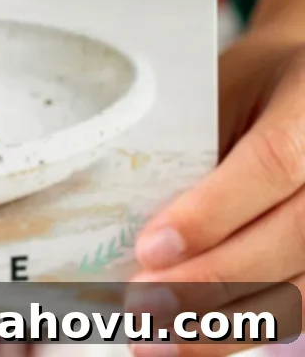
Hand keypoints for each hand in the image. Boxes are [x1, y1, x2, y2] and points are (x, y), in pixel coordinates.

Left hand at [130, 22, 304, 354]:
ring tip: (161, 341)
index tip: (150, 248)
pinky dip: (249, 327)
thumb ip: (196, 145)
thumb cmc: (257, 84)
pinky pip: (302, 303)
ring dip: (227, 325)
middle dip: (210, 283)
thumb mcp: (223, 90)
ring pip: (300, 289)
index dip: (211, 214)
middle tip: (143, 308)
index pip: (269, 167)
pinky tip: (200, 341)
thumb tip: (129, 210)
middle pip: (288, 241)